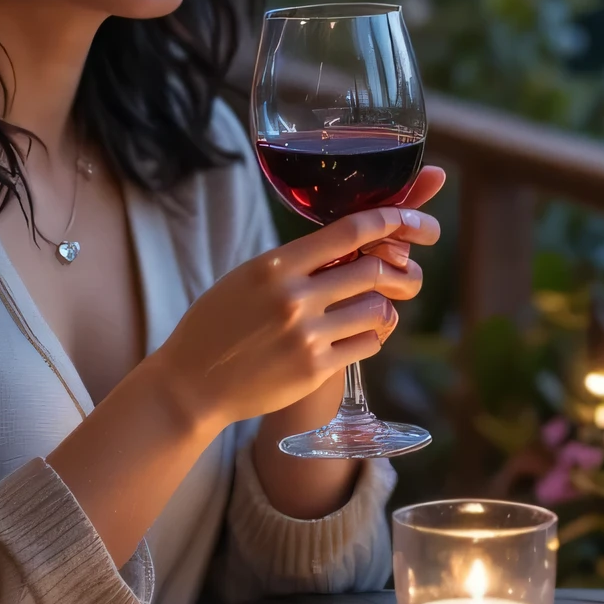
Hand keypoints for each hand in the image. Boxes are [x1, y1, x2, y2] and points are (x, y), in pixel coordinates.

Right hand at [151, 183, 442, 434]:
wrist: (192, 384)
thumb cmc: (217, 324)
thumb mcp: (247, 278)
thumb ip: (294, 263)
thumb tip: (349, 246)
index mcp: (275, 266)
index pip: (349, 231)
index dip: (390, 220)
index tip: (411, 219)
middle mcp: (294, 297)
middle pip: (373, 269)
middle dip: (397, 269)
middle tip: (404, 272)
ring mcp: (307, 336)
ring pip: (378, 310)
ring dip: (384, 307)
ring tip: (373, 308)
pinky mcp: (315, 370)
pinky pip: (368, 345)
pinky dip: (372, 336)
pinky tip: (359, 335)